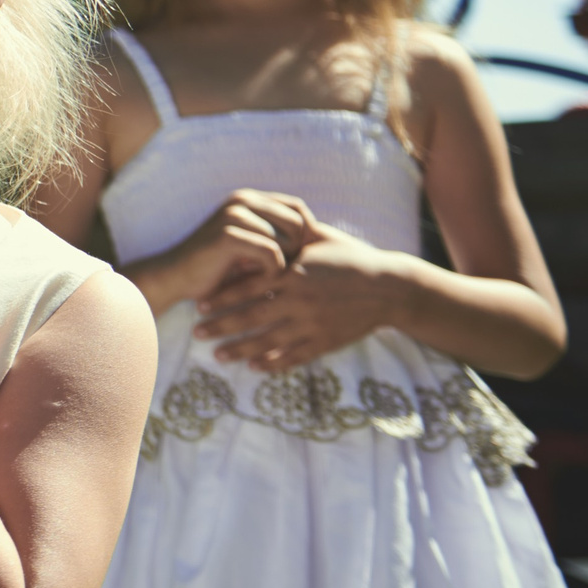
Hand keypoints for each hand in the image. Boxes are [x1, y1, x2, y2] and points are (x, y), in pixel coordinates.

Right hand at [127, 188, 319, 313]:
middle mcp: (241, 199)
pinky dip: (272, 271)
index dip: (306, 234)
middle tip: (285, 271)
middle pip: (297, 222)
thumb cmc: (216, 266)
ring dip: (284, 264)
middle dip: (298, 250)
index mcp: (248, 198)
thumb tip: (321, 239)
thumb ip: (276, 234)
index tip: (299, 258)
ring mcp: (233, 214)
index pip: (297, 208)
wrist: (174, 277)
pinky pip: (271, 252)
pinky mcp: (228, 235)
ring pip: (286, 239)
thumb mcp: (249, 244)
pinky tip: (261, 281)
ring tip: (271, 277)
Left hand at [196, 222, 406, 371]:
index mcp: (293, 273)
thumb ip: (290, 235)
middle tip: (197, 332)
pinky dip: (272, 363)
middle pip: (251, 316)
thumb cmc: (352, 258)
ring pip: (268, 341)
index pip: (248, 287)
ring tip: (217, 355)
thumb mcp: (320, 241)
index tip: (200, 305)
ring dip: (239, 349)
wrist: (390, 287)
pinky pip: (294, 356)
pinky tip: (253, 367)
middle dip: (221, 326)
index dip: (222, 297)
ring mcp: (312, 323)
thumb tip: (264, 221)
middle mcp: (299, 300)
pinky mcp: (326, 341)